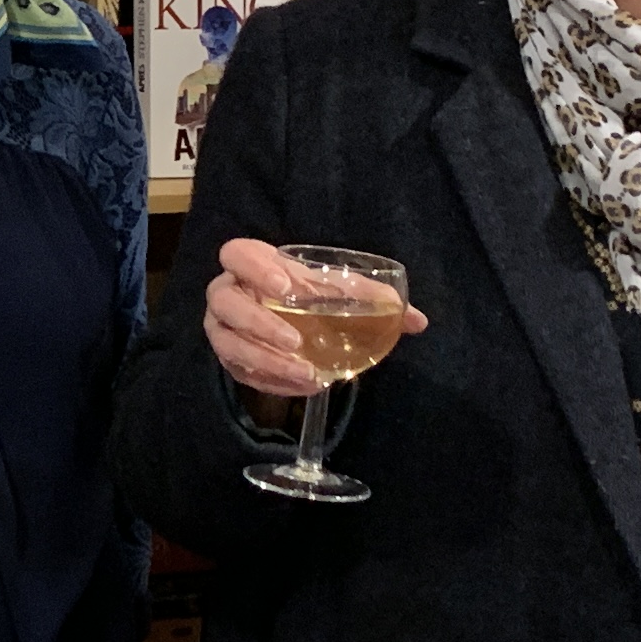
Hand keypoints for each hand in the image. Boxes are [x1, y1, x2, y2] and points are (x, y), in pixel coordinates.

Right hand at [205, 238, 428, 401]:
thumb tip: (418, 321)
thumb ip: (372, 300)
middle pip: (223, 301)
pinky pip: (239, 371)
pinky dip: (271, 381)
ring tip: (306, 374)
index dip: (255, 268)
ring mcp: (222, 326)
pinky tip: (302, 387)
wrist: (290, 318)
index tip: (285, 286)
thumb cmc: (310, 294)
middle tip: (296, 341)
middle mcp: (228, 292)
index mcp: (252, 264)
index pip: (236, 254)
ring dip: (265, 360)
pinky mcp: (228, 357)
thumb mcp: (337, 290)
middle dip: (258, 323)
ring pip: (227, 342)